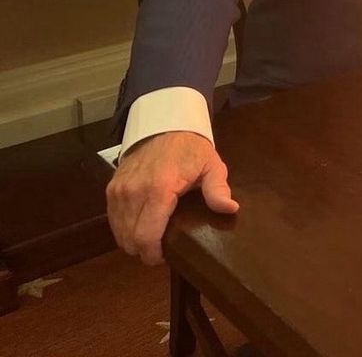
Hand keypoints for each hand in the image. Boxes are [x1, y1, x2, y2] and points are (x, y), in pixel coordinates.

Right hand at [106, 130, 238, 264]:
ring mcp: (119, 190)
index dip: (153, 254)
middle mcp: (134, 192)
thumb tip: (230, 209)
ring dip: (132, 241)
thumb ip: (218, 189)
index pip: (146, 236)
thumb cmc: (191, 148)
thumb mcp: (211, 165)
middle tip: (161, 249)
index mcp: (160, 189)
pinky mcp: (111, 188)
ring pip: (119, 233)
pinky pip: (113, 219)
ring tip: (151, 238)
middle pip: (131, 239)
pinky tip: (139, 226)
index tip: (165, 257)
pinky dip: (123, 228)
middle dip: (144, 251)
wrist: (165, 123)